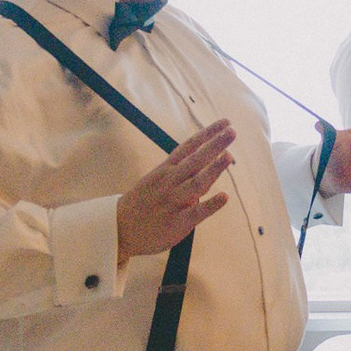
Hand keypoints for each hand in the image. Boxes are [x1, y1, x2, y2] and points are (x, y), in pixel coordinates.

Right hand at [116, 119, 235, 265]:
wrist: (119, 228)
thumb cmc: (143, 203)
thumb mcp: (156, 180)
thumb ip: (181, 173)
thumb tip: (210, 167)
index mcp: (165, 170)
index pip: (189, 147)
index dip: (208, 134)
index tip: (225, 122)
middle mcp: (170, 182)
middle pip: (195, 160)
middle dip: (214, 145)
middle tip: (232, 131)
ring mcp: (173, 201)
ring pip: (196, 182)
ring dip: (214, 169)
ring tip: (229, 156)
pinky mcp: (177, 222)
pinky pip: (196, 212)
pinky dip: (210, 205)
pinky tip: (224, 197)